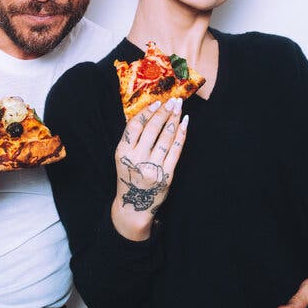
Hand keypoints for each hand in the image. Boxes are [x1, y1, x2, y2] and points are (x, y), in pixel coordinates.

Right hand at [111, 97, 189, 239]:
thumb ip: (132, 139)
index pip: (135, 126)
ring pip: (166, 138)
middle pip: (152, 129)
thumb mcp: (122, 157)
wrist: (134, 206)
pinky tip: (184, 124)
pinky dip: (181, 135)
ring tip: (179, 108)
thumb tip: (147, 114)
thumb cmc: (129, 176)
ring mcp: (153, 168)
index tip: (156, 103)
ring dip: (174, 120)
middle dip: (164, 112)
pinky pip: (176, 151)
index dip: (147, 112)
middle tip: (173, 101)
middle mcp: (137, 159)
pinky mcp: (166, 175)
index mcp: (122, 152)